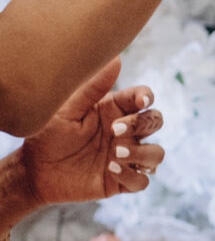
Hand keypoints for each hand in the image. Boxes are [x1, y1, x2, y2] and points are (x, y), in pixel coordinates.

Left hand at [17, 61, 163, 208]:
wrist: (33, 171)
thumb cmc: (47, 135)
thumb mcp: (66, 109)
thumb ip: (92, 87)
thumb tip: (117, 59)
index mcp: (113, 110)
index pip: (142, 99)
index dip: (147, 98)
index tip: (140, 102)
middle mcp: (124, 132)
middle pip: (155, 121)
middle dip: (143, 124)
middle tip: (115, 129)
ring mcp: (125, 157)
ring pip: (156, 154)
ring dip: (142, 153)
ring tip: (115, 153)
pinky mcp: (120, 181)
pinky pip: (142, 181)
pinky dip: (132, 176)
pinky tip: (110, 169)